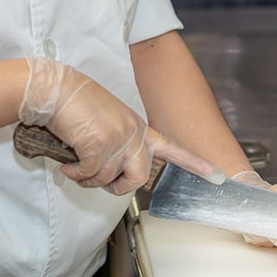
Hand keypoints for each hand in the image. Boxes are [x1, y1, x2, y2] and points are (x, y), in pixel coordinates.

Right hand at [20, 56, 222, 193]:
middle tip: (94, 177)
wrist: (58, 89)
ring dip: (86, 177)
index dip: (196, 165)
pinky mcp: (100, 144)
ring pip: (106, 180)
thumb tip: (113, 173)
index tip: (218, 176)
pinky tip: (68, 159)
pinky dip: (73, 173)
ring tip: (75, 160)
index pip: (173, 148)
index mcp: (139, 127)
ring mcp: (119, 138)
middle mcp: (134, 133)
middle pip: (137, 179)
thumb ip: (120, 145)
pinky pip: (87, 176)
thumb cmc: (77, 106)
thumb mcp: (109, 122)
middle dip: (114, 187)